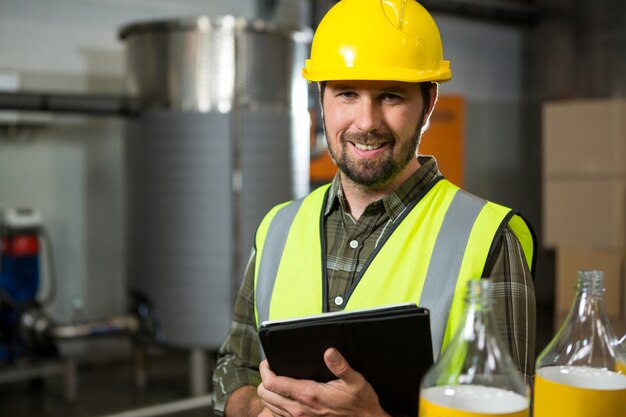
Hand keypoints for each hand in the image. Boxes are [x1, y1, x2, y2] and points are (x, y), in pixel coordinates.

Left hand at [257, 347, 388, 416]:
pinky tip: (283, 397)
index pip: (272, 383)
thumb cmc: (359, 402)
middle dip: (264, 380)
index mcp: (308, 394)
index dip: (266, 369)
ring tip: (277, 380)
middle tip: (272, 369)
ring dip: (269, 393)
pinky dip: (275, 405)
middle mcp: (299, 409)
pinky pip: (277, 415)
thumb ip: (341, 366)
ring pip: (268, 406)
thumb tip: (329, 351)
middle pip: (265, 394)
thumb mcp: (355, 381)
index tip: (269, 361)